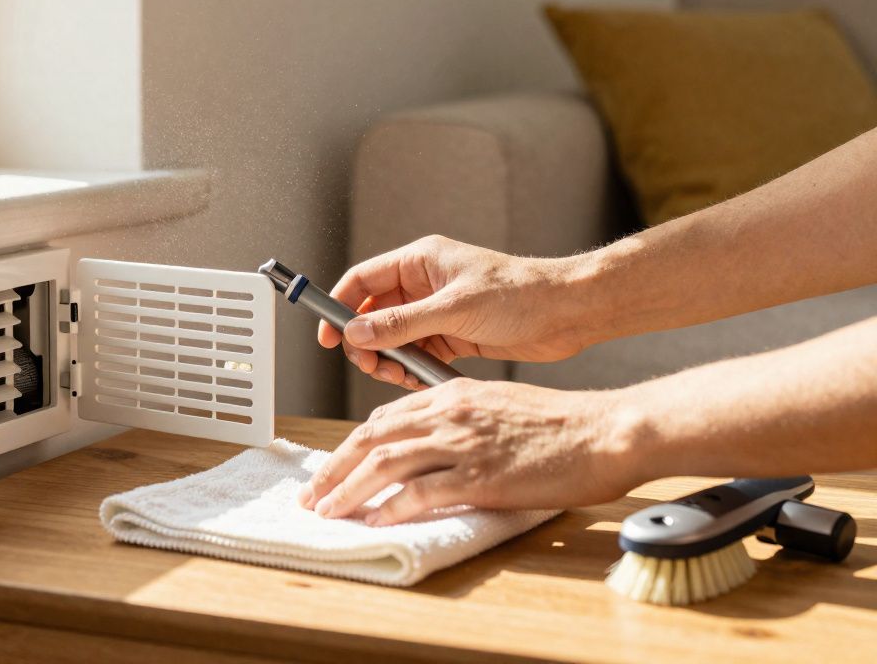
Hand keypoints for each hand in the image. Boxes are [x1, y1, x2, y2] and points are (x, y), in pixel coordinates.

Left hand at [297, 379, 634, 524]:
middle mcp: (448, 414)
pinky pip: (422, 491)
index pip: (384, 418)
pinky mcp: (480, 475)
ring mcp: (463, 444)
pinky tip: (377, 521)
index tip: (333, 468)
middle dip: (333, 468)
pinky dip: (393, 507)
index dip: (350, 446)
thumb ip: (459, 419)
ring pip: (386, 464)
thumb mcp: (497, 406)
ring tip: (330, 512)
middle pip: (371, 438)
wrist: (604, 431)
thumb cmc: (560, 423)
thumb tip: (431, 445)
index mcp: (451, 394)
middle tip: (313, 495)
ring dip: (349, 490)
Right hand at [319, 235, 594, 389]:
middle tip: (371, 365)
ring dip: (389, 359)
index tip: (328, 337)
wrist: (567, 313)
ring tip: (399, 376)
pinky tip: (420, 381)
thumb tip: (357, 333)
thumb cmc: (519, 295)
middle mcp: (423, 285)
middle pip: (372, 314)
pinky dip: (412, 369)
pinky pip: (416, 354)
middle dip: (366, 342)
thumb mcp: (454, 309)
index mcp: (420, 262)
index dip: (339, 306)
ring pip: (393, 339)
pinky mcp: (451, 336)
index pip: (362, 281)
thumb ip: (402, 323)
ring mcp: (436, 312)